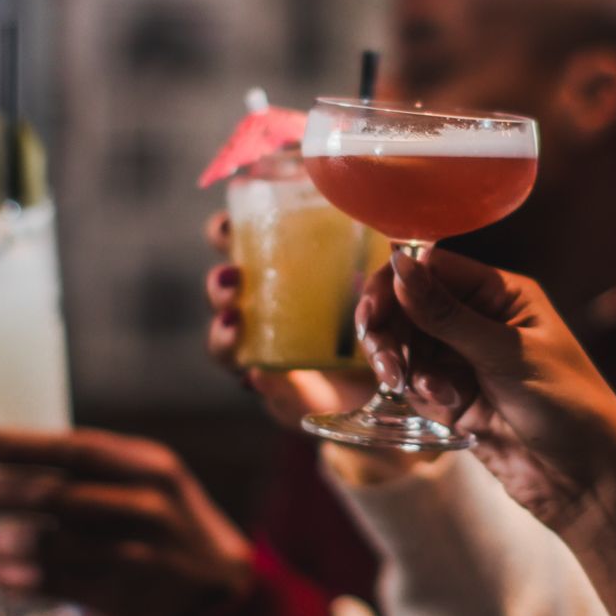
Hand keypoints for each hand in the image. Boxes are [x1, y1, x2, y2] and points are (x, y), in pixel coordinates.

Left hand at [0, 426, 255, 615]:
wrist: (220, 589)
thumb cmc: (171, 521)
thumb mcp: (154, 478)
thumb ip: (98, 466)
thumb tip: (12, 457)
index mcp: (150, 467)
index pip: (72, 448)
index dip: (16, 445)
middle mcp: (143, 507)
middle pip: (51, 496)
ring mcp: (133, 555)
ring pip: (47, 544)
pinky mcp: (121, 595)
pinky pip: (53, 583)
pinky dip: (16, 578)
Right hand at [203, 210, 375, 428]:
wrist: (387, 376)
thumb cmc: (381, 313)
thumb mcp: (381, 281)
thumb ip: (383, 265)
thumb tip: (398, 253)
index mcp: (279, 268)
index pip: (237, 242)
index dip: (223, 232)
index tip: (230, 226)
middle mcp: (262, 306)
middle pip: (221, 291)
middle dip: (218, 285)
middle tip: (233, 279)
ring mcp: (264, 349)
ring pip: (224, 340)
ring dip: (222, 331)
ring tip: (237, 323)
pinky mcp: (278, 388)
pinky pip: (258, 383)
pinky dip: (256, 379)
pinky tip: (259, 374)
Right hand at [355, 248, 615, 533]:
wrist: (586, 479)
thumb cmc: (569, 405)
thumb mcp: (507, 354)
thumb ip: (447, 314)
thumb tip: (399, 264)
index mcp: (500, 293)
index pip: (431, 268)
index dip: (394, 284)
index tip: (373, 313)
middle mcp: (478, 319)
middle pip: (406, 306)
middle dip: (389, 331)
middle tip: (387, 363)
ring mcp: (462, 359)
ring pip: (403, 346)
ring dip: (402, 366)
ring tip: (420, 390)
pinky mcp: (452, 398)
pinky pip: (413, 383)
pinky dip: (419, 393)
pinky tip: (447, 407)